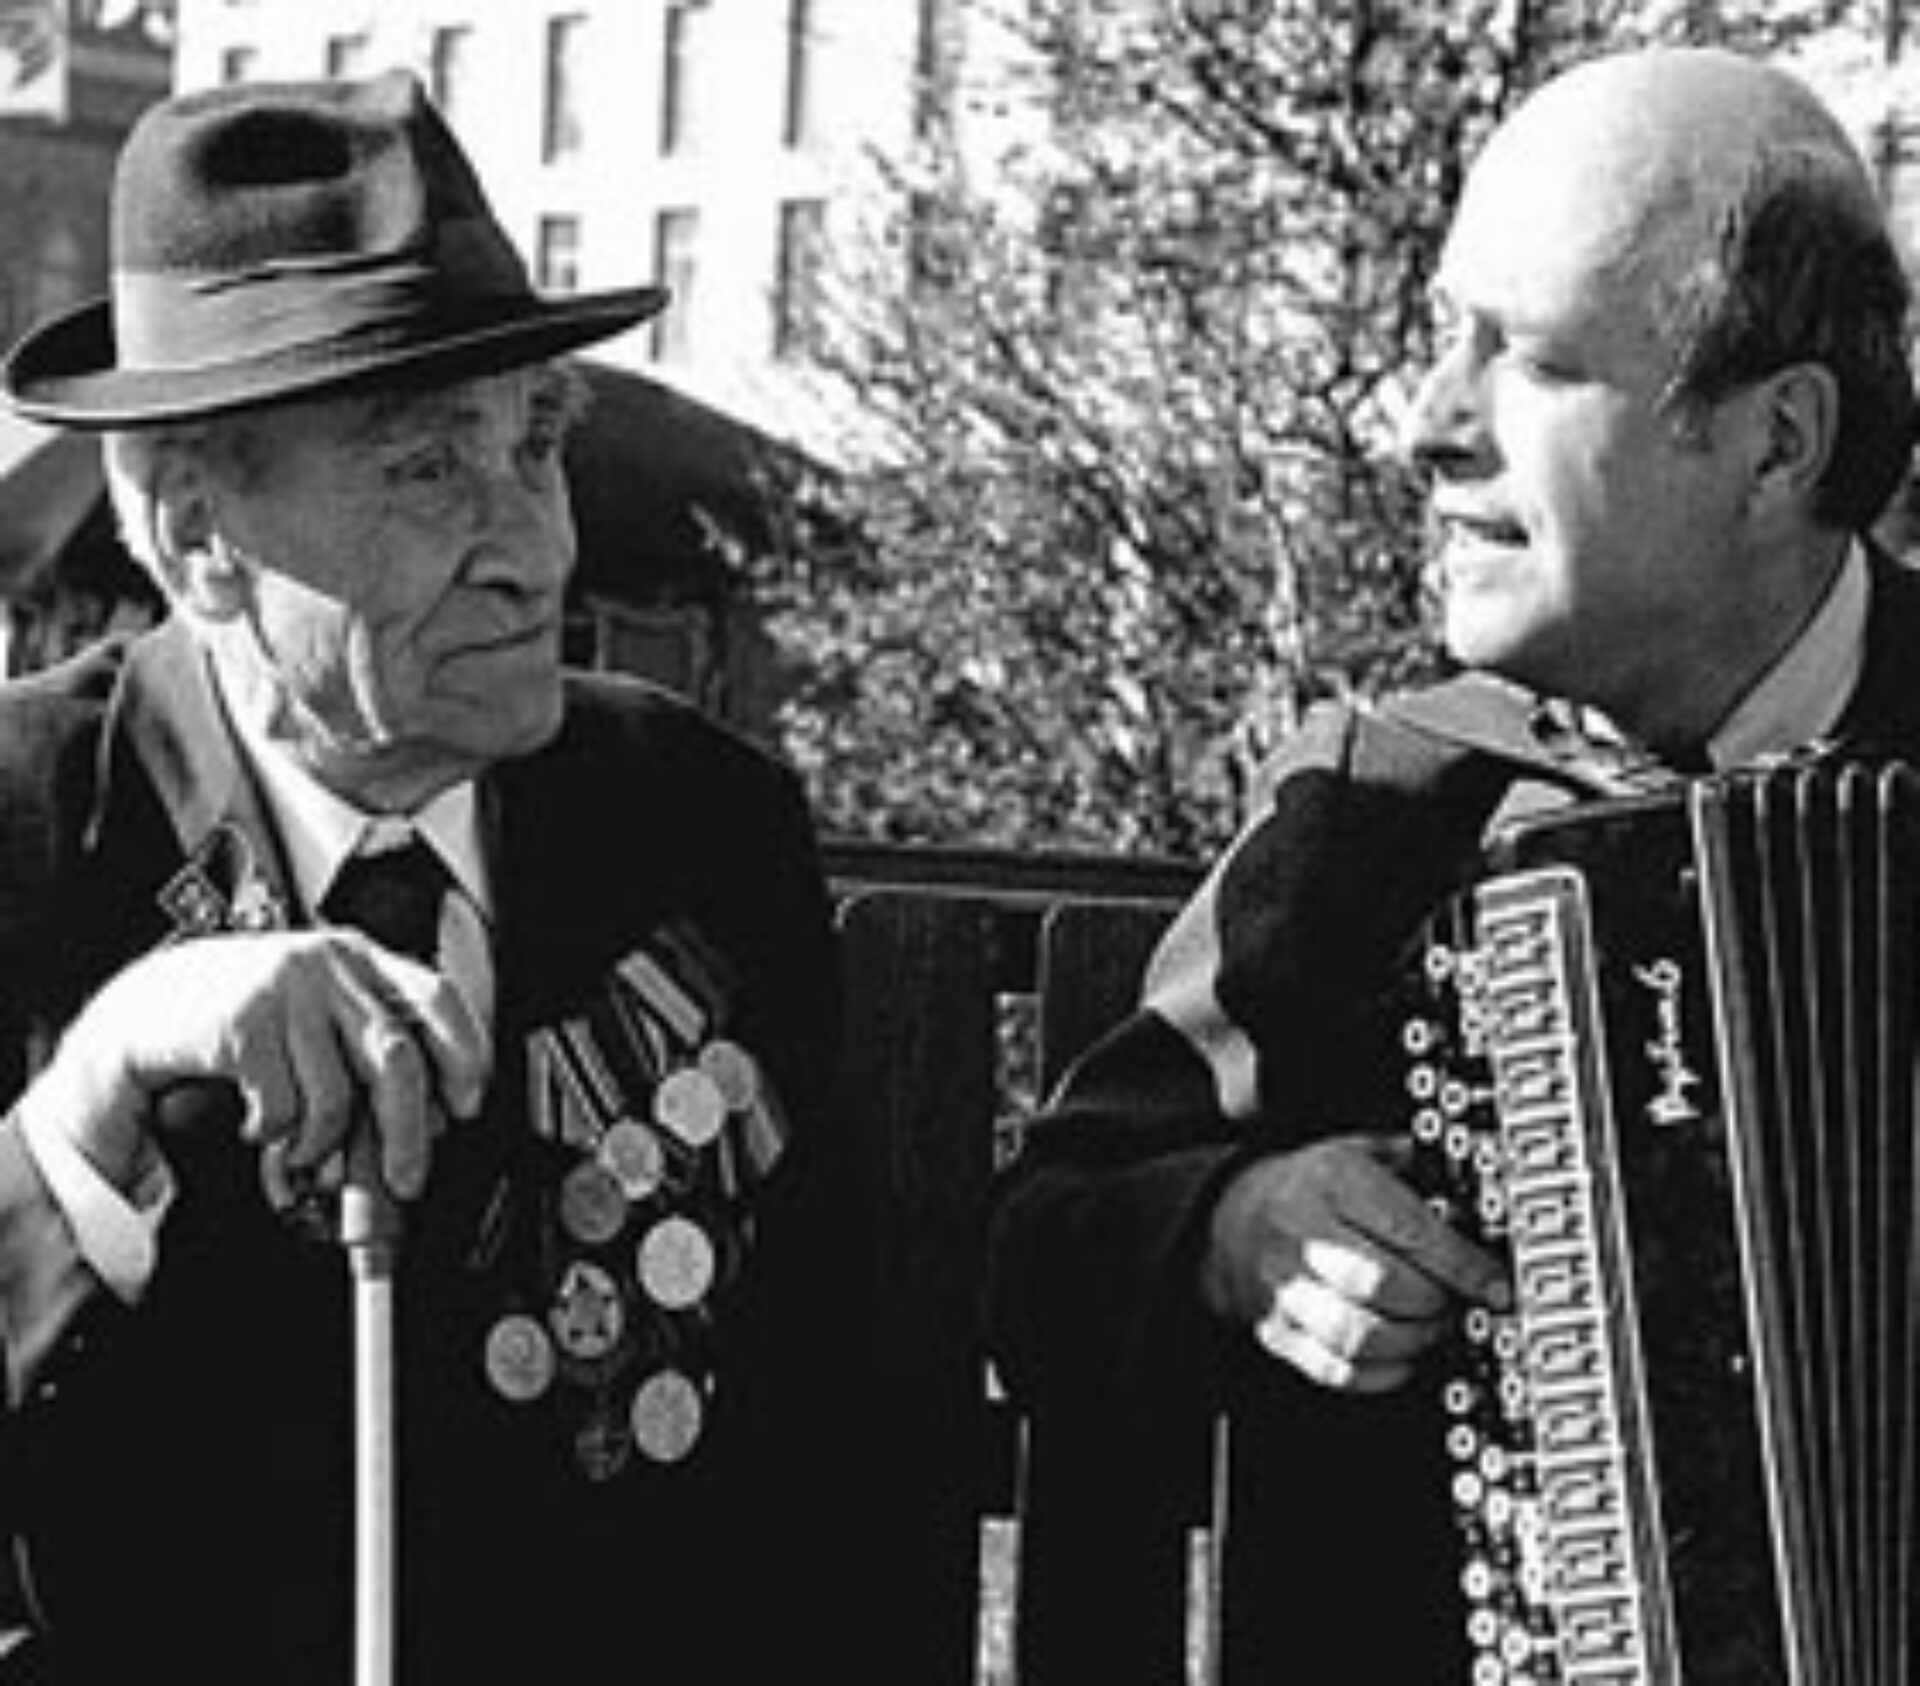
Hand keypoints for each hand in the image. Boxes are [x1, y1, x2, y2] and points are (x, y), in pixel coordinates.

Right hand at [30, 928, 489, 1205]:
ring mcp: (284, 990)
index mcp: (359, 959)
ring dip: (323, 1144)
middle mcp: (328, 965)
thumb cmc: (247, 1023)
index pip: (437, 998)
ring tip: (303, 1154)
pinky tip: (254, 1125)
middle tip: (406, 1181)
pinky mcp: (240, 1023)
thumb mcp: (316, 1016)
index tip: (467, 1105)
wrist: (142, 1009)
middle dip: (408, 1132)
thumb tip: (429, 1126)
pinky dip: (273, 1135)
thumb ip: (365, 1051)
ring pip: (336, 1094)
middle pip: (395, 1058)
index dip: (463, 1055)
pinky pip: (280, 1106)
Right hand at [1200, 1133, 1509, 1393]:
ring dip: (1413, 1341)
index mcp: (1332, 1182)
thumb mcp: (1359, 1152)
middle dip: (1437, 1303)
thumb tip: (1476, 1196)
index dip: (1462, 1265)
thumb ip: (1415, 1167)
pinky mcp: (1280, 1333)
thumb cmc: (1310, 1189)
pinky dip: (1383, 1372)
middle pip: (1384, 1286)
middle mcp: (1303, 1235)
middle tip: (1457, 1303)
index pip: (1408, 1230)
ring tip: (1430, 1327)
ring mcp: (1286, 1289)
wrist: (1234, 1220)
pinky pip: (1339, 1371)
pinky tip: (1400, 1353)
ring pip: (1360, 1335)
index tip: (1494, 1285)